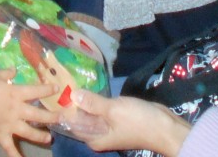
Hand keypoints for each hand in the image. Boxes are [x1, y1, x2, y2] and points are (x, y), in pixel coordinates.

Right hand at [0, 73, 54, 156]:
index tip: (57, 89)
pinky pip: (10, 148)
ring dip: (40, 135)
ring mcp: (11, 124)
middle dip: (50, 116)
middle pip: (37, 114)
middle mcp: (17, 110)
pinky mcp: (2, 135)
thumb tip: (14, 70)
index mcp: (16, 93)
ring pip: (29, 131)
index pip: (35, 90)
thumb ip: (5, 74)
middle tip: (61, 118)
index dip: (47, 89)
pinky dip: (15, 156)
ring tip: (49, 138)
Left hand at [60, 91, 191, 155]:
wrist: (165, 128)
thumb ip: (92, 103)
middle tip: (59, 79)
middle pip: (80, 117)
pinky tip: (89, 85)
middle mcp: (98, 134)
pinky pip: (101, 108)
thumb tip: (72, 95)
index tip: (52, 91)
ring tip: (70, 79)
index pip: (71, 125)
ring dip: (84, 99)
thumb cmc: (137, 121)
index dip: (62, 109)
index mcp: (94, 138)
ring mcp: (108, 126)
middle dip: (72, 102)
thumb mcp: (113, 110)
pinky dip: (96, 99)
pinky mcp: (116, 117)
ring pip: (90, 111)